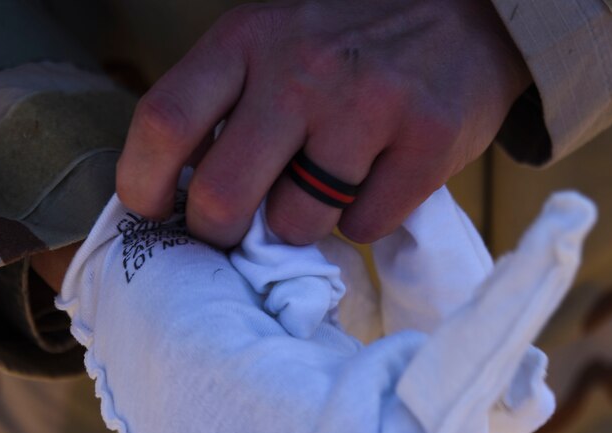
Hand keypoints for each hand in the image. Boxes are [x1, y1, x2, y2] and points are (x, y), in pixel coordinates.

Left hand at [116, 0, 530, 246]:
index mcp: (248, 39)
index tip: (153, 210)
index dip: (142, 184)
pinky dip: (363, 216)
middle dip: (221, 231)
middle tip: (238, 225)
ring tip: (330, 178)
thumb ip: (225, 101)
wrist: (469, 8)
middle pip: (223, 198)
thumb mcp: (273, 37)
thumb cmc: (350, 36)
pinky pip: (365, 227)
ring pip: (296, 224)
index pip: (165, 121)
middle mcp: (303, 70)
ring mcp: (368, 106)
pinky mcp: (427, 143)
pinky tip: (378, 176)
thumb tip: (180, 190)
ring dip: (303, 220)